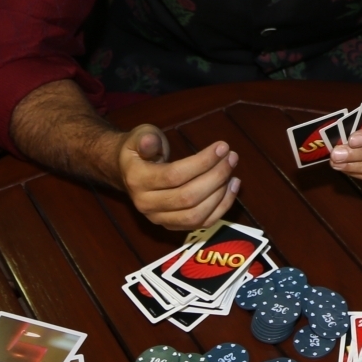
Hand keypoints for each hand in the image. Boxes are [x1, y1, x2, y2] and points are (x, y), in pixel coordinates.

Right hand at [117, 124, 239, 230]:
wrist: (128, 173)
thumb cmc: (138, 150)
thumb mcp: (138, 136)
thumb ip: (145, 138)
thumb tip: (150, 142)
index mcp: (138, 180)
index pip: (174, 176)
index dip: (202, 162)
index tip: (222, 147)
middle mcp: (146, 204)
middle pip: (187, 197)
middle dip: (216, 176)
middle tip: (231, 156)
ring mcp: (159, 218)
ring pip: (196, 214)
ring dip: (221, 193)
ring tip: (232, 170)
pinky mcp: (172, 226)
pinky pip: (201, 223)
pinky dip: (221, 207)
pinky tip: (232, 187)